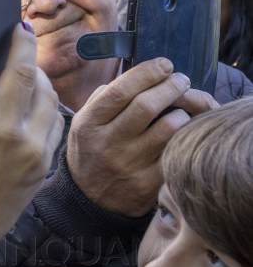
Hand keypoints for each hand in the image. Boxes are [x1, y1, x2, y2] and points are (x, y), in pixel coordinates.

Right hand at [0, 24, 63, 266]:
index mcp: (0, 133)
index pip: (21, 75)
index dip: (22, 45)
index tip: (21, 27)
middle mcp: (28, 146)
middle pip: (44, 90)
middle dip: (33, 67)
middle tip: (17, 55)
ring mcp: (39, 163)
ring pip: (54, 112)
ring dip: (41, 92)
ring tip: (22, 82)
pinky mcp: (41, 177)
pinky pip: (52, 134)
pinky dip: (43, 115)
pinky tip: (25, 113)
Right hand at [66, 58, 217, 217]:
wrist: (90, 201)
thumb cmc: (90, 153)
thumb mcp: (82, 125)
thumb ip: (101, 99)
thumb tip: (134, 76)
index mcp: (89, 125)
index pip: (120, 91)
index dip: (147, 72)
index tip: (164, 64)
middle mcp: (107, 144)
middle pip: (147, 105)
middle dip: (171, 85)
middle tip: (180, 80)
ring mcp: (129, 165)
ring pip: (169, 127)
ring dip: (182, 111)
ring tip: (181, 107)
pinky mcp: (149, 183)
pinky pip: (177, 150)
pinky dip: (185, 135)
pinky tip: (183, 129)